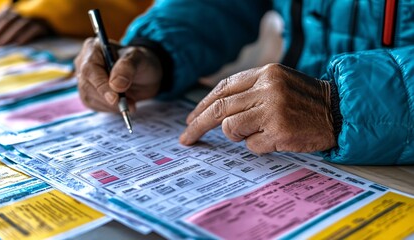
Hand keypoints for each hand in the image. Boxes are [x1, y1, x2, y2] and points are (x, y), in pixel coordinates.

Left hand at [0, 9, 50, 45]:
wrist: (52, 34)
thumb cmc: (29, 37)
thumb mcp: (15, 33)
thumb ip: (3, 33)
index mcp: (13, 14)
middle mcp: (22, 15)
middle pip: (7, 21)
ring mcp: (33, 20)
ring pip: (19, 25)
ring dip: (9, 36)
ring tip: (1, 46)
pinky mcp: (43, 27)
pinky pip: (34, 30)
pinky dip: (26, 36)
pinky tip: (19, 44)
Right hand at [75, 37, 162, 111]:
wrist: (145, 75)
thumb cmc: (141, 62)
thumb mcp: (139, 59)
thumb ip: (127, 67)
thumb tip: (115, 85)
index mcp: (93, 48)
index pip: (90, 69)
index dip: (101, 85)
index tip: (115, 98)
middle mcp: (84, 63)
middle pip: (87, 85)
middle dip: (108, 98)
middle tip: (128, 103)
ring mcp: (85, 79)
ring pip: (89, 98)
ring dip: (111, 105)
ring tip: (130, 102)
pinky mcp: (89, 94)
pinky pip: (94, 105)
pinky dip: (110, 109)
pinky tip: (123, 104)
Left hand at [180, 64, 335, 153]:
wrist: (340, 112)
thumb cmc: (306, 101)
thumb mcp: (279, 84)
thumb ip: (250, 91)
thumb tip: (217, 109)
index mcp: (266, 73)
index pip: (223, 88)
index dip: (203, 104)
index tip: (191, 118)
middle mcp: (267, 88)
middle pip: (219, 108)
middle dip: (198, 124)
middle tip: (187, 137)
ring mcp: (273, 109)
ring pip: (231, 127)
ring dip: (239, 135)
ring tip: (260, 132)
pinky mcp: (279, 131)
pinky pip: (251, 145)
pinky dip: (258, 146)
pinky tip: (276, 139)